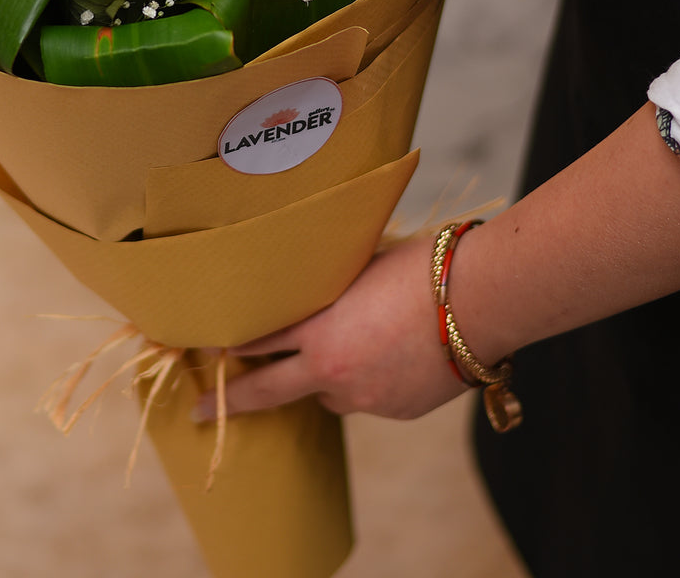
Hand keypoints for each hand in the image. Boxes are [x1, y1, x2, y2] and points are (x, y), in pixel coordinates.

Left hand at [195, 233, 467, 420]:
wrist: (480, 298)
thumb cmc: (420, 268)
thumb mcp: (358, 270)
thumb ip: (329, 291)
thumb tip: (314, 290)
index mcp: (319, 330)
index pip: (260, 341)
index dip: (232, 346)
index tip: (209, 350)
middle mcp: (334, 371)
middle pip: (270, 390)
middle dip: (231, 400)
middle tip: (199, 410)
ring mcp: (367, 397)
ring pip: (330, 395)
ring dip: (327, 379)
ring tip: (354, 347)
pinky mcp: (398, 411)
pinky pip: (371, 399)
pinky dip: (372, 382)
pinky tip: (396, 354)